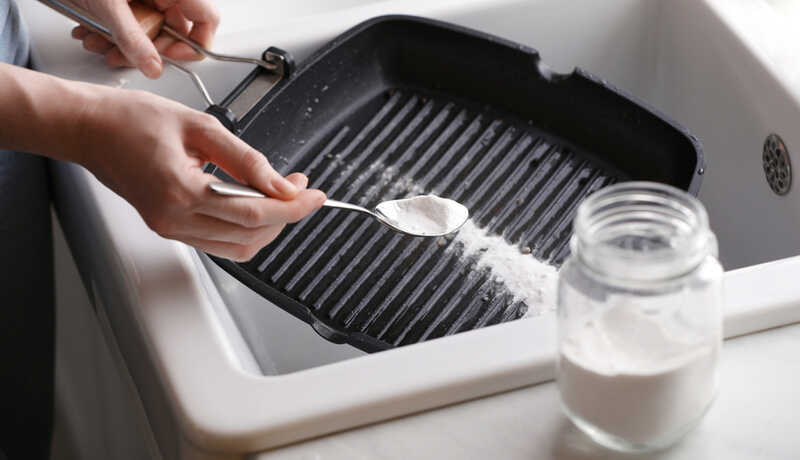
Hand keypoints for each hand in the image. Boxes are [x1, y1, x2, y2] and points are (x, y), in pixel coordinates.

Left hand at [70, 0, 218, 77]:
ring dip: (122, 43)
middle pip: (173, 29)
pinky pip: (132, 20)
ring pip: (149, 28)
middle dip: (143, 48)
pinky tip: (93, 30)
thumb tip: (154, 67)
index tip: (170, 57)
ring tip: (98, 41)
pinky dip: (112, 30)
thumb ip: (133, 39)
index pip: (207, 20)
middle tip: (123, 54)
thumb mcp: (109, 6)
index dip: (192, 44)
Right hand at [77, 87, 325, 260]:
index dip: (292, 207)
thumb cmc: (132, 120)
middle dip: (286, 214)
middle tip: (301, 188)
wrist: (89, 130)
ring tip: (284, 195)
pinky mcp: (169, 229)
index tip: (315, 195)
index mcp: (180, 192)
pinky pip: (219, 242)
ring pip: (238, 246)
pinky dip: (246, 229)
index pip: (253, 213)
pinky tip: (257, 205)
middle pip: (250, 235)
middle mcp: (174, 220)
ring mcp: (170, 229)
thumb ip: (246, 159)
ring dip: (269, 225)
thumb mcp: (200, 127)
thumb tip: (281, 183)